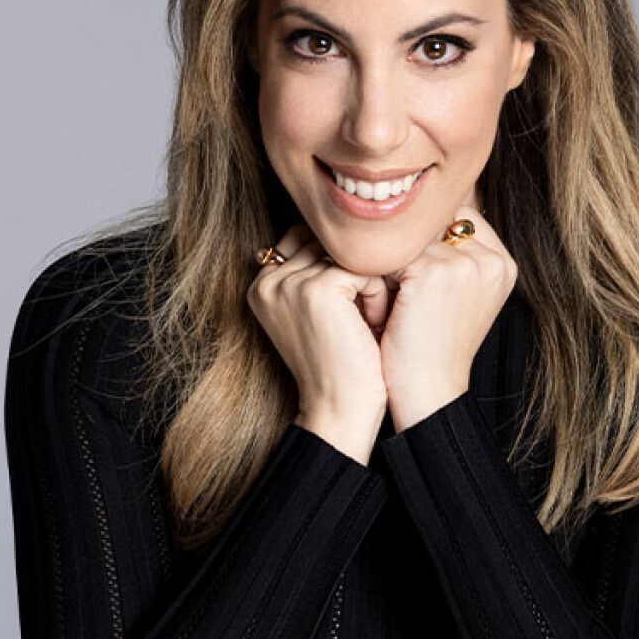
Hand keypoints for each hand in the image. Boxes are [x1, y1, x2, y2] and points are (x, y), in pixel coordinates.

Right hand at [246, 224, 392, 464]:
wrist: (340, 409)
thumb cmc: (338, 363)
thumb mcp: (318, 312)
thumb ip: (315, 271)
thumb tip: (345, 229)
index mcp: (261, 283)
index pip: (308, 239)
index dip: (340, 266)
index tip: (351, 307)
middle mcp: (268, 280)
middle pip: (327, 243)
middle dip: (354, 272)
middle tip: (363, 316)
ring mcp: (289, 283)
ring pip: (347, 254)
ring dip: (369, 282)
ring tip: (367, 320)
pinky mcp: (317, 290)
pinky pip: (363, 269)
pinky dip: (376, 294)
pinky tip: (371, 325)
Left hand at [378, 206, 517, 431]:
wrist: (428, 393)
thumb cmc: (434, 347)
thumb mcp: (458, 297)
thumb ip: (453, 256)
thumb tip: (419, 213)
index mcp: (502, 263)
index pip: (458, 218)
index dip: (427, 242)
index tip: (412, 276)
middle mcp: (491, 260)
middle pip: (434, 223)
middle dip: (410, 249)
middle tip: (395, 288)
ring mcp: (465, 264)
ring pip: (411, 239)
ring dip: (392, 263)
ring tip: (387, 300)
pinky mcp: (434, 273)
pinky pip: (393, 255)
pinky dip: (379, 277)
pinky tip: (382, 307)